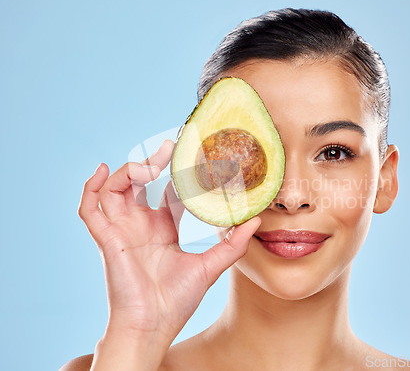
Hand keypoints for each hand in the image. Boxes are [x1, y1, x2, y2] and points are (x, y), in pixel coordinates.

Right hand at [78, 140, 259, 363]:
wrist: (153, 325)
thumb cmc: (176, 301)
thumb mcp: (210, 266)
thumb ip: (233, 243)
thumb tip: (256, 221)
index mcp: (162, 230)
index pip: (167, 193)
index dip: (178, 175)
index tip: (193, 157)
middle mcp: (141, 226)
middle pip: (140, 184)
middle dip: (152, 163)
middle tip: (170, 148)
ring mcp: (122, 230)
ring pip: (115, 188)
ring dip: (128, 171)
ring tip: (149, 165)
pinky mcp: (106, 237)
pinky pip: (90, 207)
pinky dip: (91, 187)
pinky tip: (102, 170)